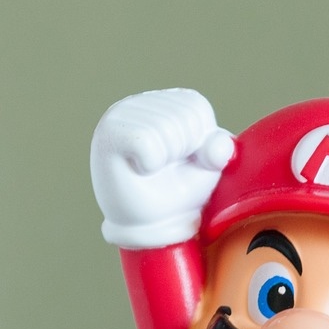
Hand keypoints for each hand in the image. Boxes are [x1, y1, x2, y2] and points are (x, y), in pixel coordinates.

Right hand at [90, 88, 234, 248]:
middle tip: (165, 169)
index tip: (185, 159)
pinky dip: (150, 163)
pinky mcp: (109, 134)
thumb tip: (216, 147)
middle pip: (183, 116)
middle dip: (184, 151)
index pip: (197, 106)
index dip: (200, 141)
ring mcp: (120, 114)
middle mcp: (139, 102)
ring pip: (166, 128)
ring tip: (152, 170)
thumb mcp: (209, 167)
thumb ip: (219, 147)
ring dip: (167, 160)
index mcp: (166, 102)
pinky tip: (140, 169)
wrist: (154, 226)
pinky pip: (146, 141)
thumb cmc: (179, 192)